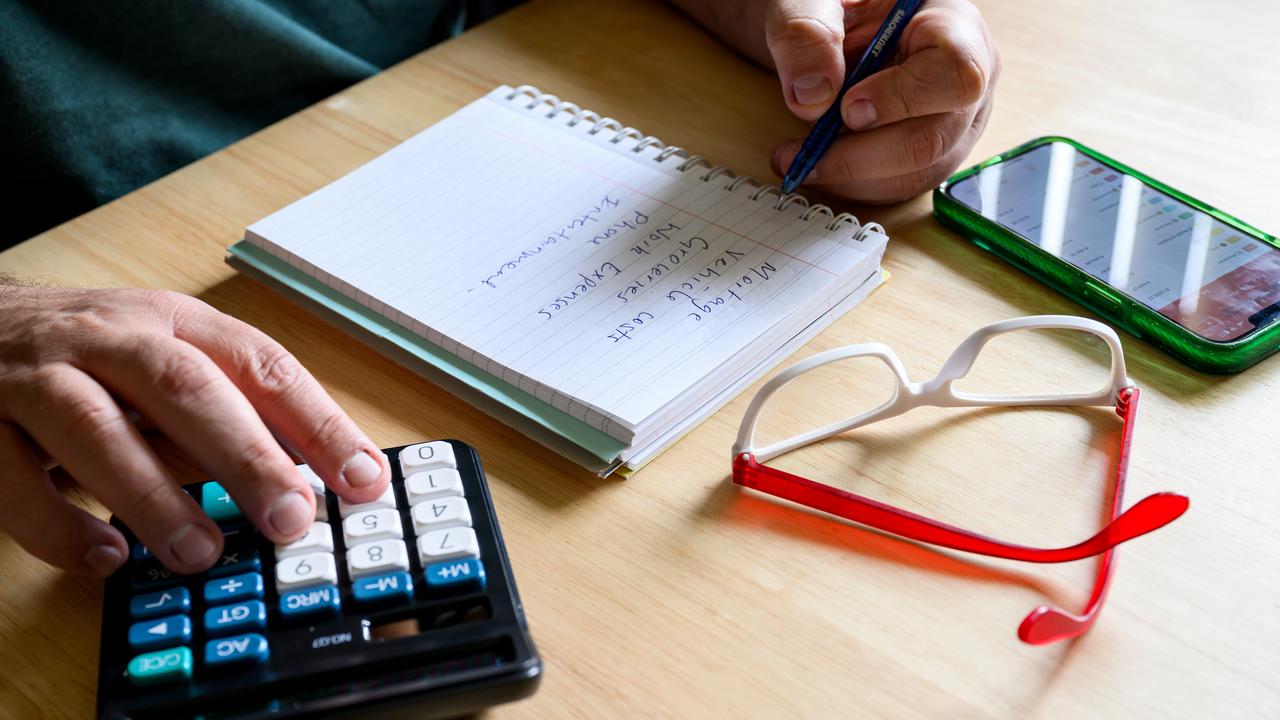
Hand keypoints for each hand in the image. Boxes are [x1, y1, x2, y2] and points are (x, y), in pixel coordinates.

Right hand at [0, 285, 389, 576]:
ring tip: (200, 552)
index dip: (317, 422)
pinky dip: (59, 524)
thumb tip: (311, 480)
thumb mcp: (166, 365)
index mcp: (174, 323)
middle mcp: (110, 339)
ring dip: (153, 495)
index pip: (261, 366)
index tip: (363, 479)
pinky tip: (104, 559)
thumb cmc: (89, 356)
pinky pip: (13, 477)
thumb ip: (226, 415)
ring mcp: (39, 377)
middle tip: (290, 519)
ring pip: (95, 427)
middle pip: (184, 387)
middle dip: (245, 456)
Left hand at [676, 0, 999, 202]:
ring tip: (800, 161)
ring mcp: (955, 120)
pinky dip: (854, 186)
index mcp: (952, 22)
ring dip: (851, 178)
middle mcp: (966, 76)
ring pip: (918, 171)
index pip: (956, 72)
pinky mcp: (933, 152)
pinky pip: (902, 185)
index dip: (902, 99)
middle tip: (805, 153)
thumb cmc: (829, 9)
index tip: (847, 109)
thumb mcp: (809, 2)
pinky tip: (821, 169)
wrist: (826, 32)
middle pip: (935, 137)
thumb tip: (813, 96)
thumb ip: (806, 34)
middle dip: (861, 156)